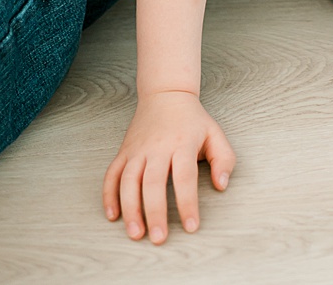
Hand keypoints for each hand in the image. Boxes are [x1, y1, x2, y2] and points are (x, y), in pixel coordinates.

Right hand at [102, 91, 234, 244]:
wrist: (165, 93)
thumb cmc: (192, 120)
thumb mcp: (216, 134)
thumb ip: (224, 160)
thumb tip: (221, 185)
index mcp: (181, 144)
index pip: (184, 177)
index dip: (187, 203)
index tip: (190, 227)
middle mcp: (157, 147)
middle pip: (152, 182)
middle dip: (154, 212)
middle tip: (158, 238)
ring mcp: (137, 150)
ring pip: (128, 180)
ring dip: (130, 208)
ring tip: (135, 233)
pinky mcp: (124, 151)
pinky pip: (112, 174)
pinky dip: (108, 194)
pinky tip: (113, 215)